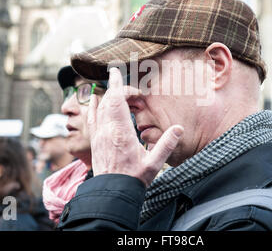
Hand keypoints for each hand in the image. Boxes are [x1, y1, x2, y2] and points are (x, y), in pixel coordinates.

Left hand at [87, 67, 183, 186]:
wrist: (111, 193)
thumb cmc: (133, 179)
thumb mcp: (154, 164)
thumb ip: (166, 145)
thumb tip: (178, 129)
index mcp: (121, 132)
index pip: (117, 100)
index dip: (121, 87)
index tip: (127, 80)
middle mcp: (107, 130)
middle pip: (108, 100)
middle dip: (115, 86)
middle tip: (122, 77)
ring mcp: (99, 135)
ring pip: (99, 107)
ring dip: (106, 94)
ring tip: (112, 84)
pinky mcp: (95, 141)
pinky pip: (92, 117)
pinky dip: (93, 105)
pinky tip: (93, 99)